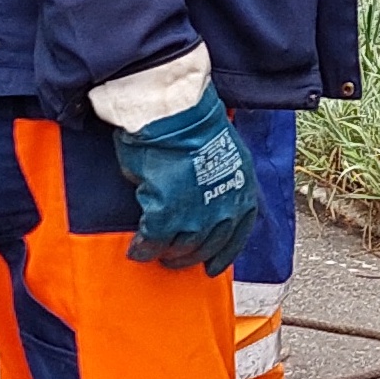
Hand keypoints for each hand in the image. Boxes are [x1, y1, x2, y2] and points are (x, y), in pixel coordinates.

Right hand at [111, 83, 260, 273]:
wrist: (176, 112)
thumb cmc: (197, 122)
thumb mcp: (225, 155)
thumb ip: (218, 182)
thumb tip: (202, 195)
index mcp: (243, 192)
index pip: (237, 235)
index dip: (223, 253)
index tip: (213, 266)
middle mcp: (225, 209)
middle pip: (207, 246)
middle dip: (191, 257)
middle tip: (176, 260)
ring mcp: (197, 215)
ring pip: (181, 248)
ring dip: (167, 255)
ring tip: (156, 254)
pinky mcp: (166, 214)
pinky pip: (152, 241)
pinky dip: (143, 249)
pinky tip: (136, 250)